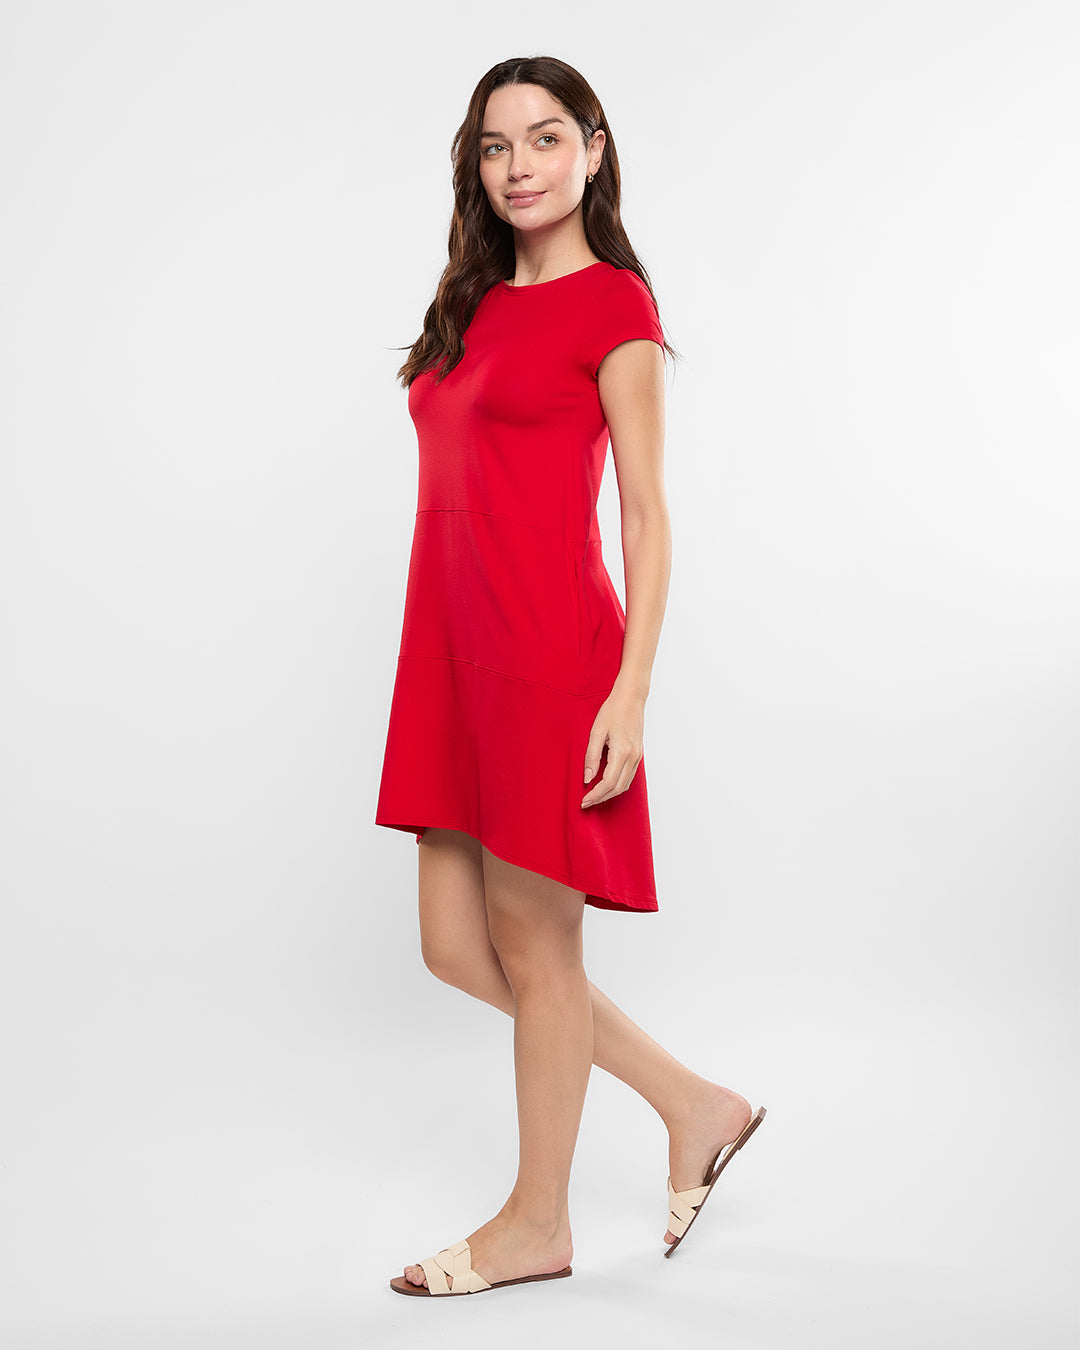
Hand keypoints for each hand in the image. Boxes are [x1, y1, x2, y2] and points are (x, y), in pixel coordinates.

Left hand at [581, 688, 644, 807]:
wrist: (631, 698)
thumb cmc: (612, 711)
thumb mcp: (596, 732)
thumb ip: (591, 757)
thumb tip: (587, 778)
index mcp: (622, 752)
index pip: (608, 783)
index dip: (595, 795)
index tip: (583, 801)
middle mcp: (632, 757)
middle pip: (617, 788)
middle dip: (601, 798)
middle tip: (586, 803)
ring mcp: (637, 757)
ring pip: (625, 785)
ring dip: (610, 794)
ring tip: (594, 796)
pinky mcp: (638, 755)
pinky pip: (629, 777)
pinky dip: (617, 785)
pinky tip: (606, 785)